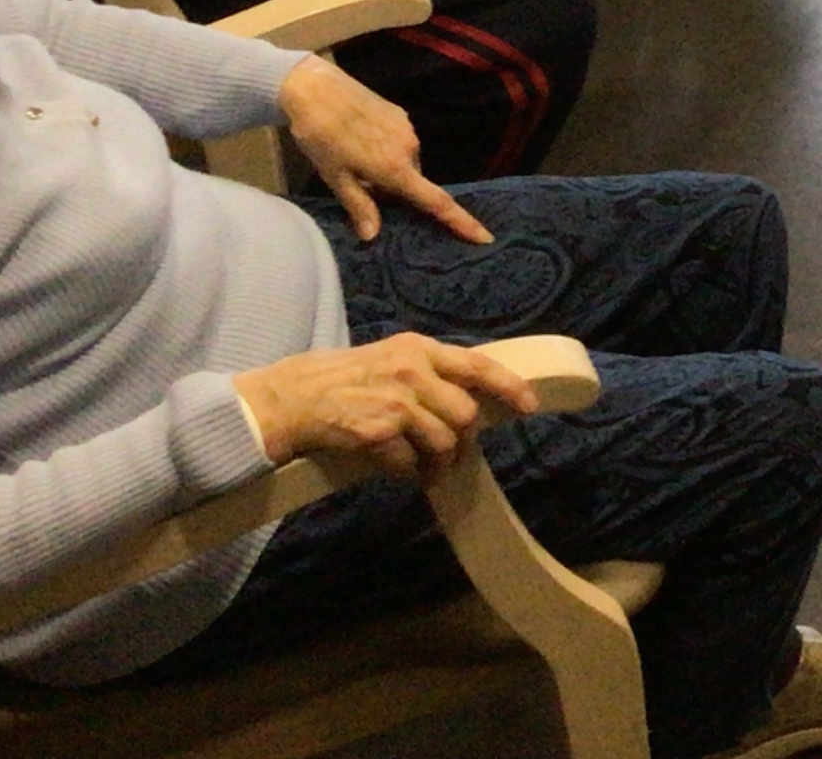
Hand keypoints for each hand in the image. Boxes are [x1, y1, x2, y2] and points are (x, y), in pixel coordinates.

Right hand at [234, 333, 537, 478]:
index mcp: (418, 348)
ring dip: (440, 464)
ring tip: (430, 470)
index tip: (528, 405)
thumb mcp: (391, 359)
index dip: (508, 386)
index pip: (477, 365)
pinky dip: (409, 472)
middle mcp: (412, 370)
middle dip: (465, 441)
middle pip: (465, 414)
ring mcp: (395, 402)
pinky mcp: (377, 431)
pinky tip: (398, 469)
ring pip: (443, 442)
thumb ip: (428, 373)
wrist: (293, 397)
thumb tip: (468, 399)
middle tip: (454, 454)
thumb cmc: (344, 379)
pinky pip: (410, 462)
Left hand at [279, 56, 489, 243]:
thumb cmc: (321, 138)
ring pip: (406, 161)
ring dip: (390, 169)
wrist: (316, 89)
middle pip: (414, 181)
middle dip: (396, 190)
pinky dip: (387, 150)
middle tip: (361, 187)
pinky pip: (401, 142)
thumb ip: (359, 206)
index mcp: (396, 169)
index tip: (484, 237)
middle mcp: (410, 148)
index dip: (461, 222)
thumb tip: (373, 236)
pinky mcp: (400, 114)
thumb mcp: (335, 177)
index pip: (436, 202)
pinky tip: (360, 140)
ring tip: (354, 159)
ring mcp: (407, 128)